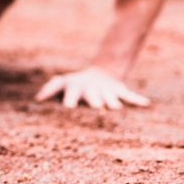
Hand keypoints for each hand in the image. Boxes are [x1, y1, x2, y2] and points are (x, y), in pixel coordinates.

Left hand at [35, 66, 150, 109]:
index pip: (71, 93)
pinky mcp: (119, 91)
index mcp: (76, 88)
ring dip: (113, 103)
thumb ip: (49, 89)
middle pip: (93, 96)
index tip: (67, 108)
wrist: (100, 74)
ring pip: (110, 97)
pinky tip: (147, 104)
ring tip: (116, 108)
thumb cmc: (75, 85)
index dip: (70, 100)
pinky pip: (130, 96)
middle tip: (97, 108)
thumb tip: (36, 99)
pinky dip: (138, 100)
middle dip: (94, 101)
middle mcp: (91, 89)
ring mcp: (106, 90)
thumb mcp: (62, 83)